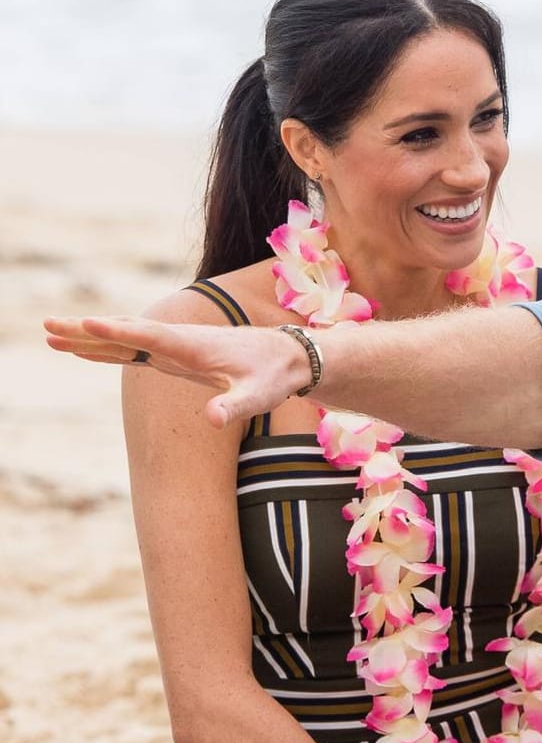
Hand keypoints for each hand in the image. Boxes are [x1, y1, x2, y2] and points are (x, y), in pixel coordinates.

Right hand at [43, 315, 308, 426]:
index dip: (120, 332)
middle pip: (127, 333)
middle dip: (88, 330)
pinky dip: (109, 347)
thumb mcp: (260, 396)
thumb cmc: (277, 376)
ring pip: (126, 339)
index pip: (151, 337)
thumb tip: (213, 419)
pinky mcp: (178, 354)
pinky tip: (86, 348)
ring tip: (51, 334)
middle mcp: (181, 341)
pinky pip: (135, 349)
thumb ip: (236, 406)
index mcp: (196, 346)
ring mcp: (177, 346)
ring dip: (90, 336)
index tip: (88, 324)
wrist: (293, 357)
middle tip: (47, 324)